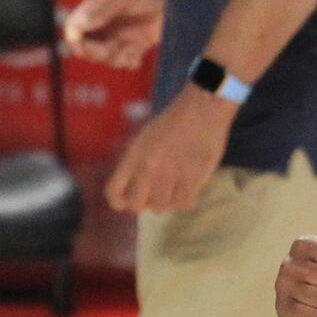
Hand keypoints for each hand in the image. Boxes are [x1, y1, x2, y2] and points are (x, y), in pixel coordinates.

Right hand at [64, 0, 165, 69]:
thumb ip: (102, 8)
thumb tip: (77, 26)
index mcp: (97, 5)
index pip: (75, 28)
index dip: (76, 41)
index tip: (84, 47)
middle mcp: (107, 20)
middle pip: (88, 46)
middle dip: (96, 52)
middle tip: (112, 49)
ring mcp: (123, 32)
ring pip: (106, 56)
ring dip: (115, 58)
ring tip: (130, 50)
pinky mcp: (139, 42)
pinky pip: (125, 59)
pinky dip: (129, 61)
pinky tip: (137, 55)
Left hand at [104, 85, 235, 212]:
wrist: (202, 110)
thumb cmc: (173, 122)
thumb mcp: (144, 137)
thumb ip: (136, 161)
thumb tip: (133, 186)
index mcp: (133, 155)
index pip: (114, 191)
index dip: (119, 202)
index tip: (126, 202)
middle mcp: (148, 167)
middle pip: (137, 205)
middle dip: (144, 204)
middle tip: (153, 197)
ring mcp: (170, 174)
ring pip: (162, 206)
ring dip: (167, 201)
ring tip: (174, 189)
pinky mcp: (192, 178)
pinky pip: (183, 203)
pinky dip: (185, 200)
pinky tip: (188, 189)